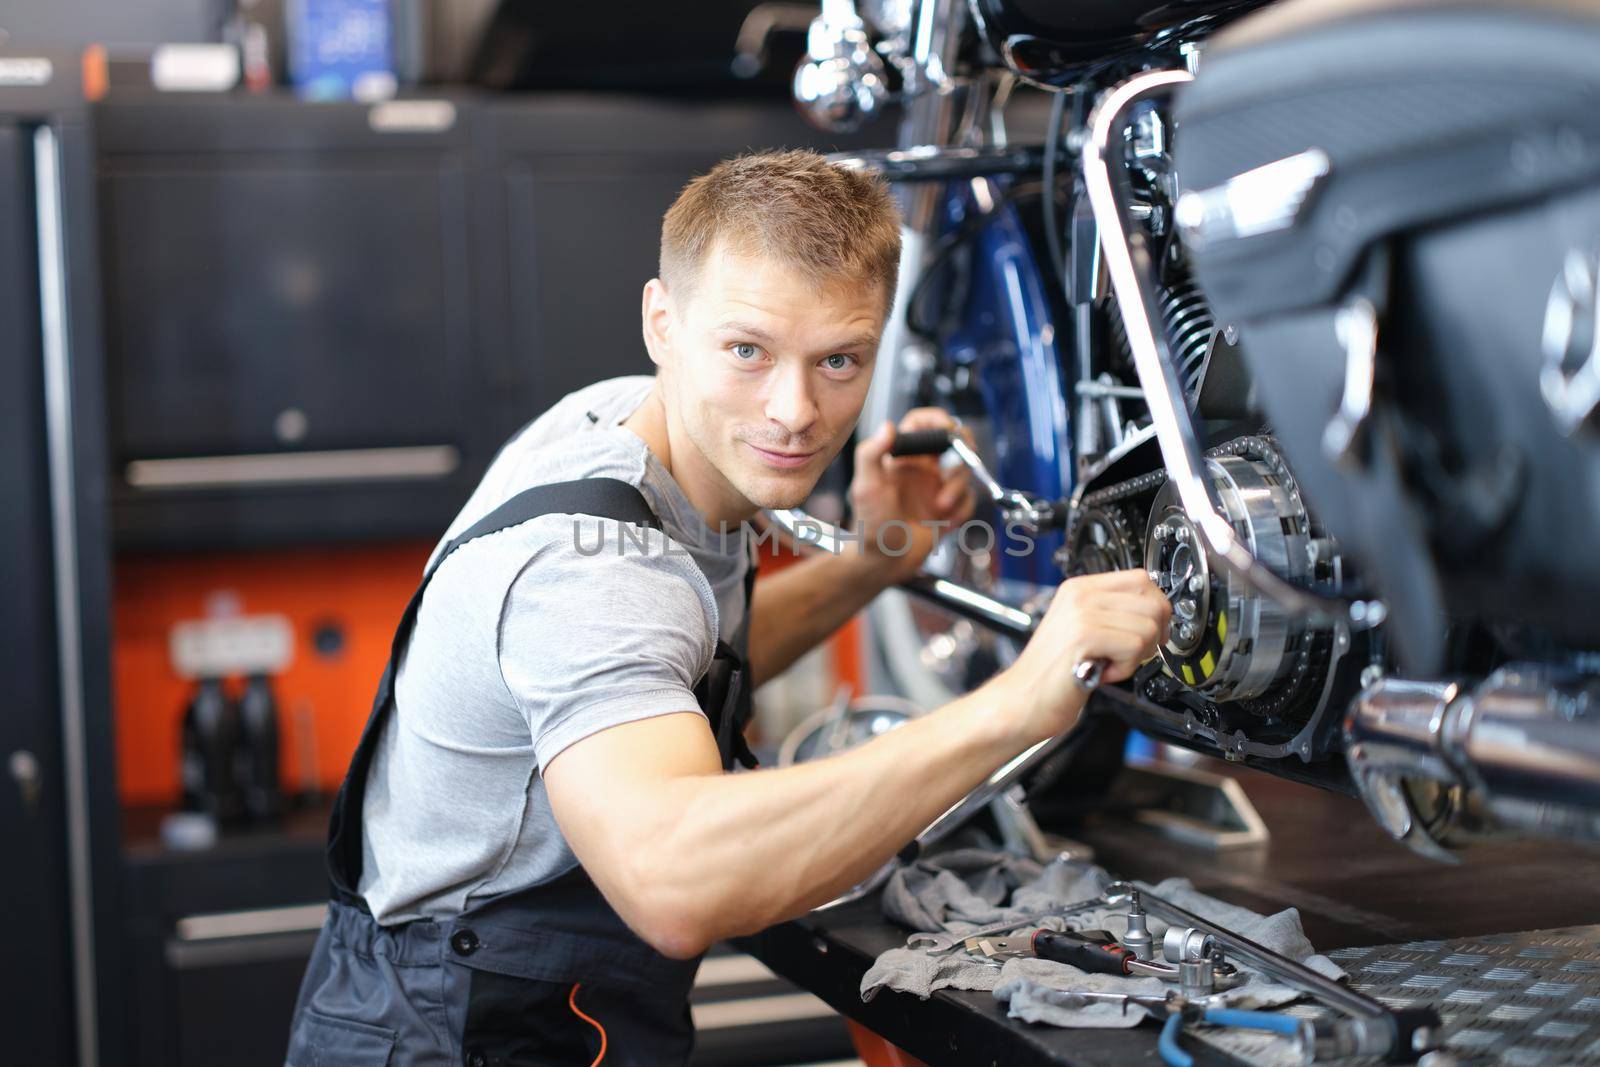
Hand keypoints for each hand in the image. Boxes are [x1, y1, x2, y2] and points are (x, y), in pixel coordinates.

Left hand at [848, 409, 977, 582]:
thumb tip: (887, 426)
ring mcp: (936, 488)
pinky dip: (962, 509)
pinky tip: (946, 522)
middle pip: (953, 441)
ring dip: (958, 486)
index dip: (937, 419)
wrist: (884, 564)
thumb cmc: (869, 528)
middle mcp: (921, 469)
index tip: (947, 429)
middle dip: (963, 449)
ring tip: (941, 506)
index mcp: (901, 458)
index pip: (921, 423)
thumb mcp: (865, 488)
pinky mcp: (949, 509)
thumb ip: (871, 454)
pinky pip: (969, 499)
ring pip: (965, 471)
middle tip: (960, 460)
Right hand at [999, 570, 1171, 743]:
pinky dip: (1126, 668)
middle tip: (1127, 654)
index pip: (1142, 579)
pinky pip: (1134, 647)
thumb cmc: (1053, 673)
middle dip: (1152, 635)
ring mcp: (1081, 614)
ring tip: (1108, 664)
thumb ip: (1111, 615)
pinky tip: (1102, 673)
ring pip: (1148, 626)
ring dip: (1136, 655)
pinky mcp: (1084, 637)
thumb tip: (1155, 612)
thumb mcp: (1082, 629)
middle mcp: (1080, 595)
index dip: (1157, 608)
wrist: (1021, 700)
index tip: (1150, 632)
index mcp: (1080, 588)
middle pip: (1152, 602)